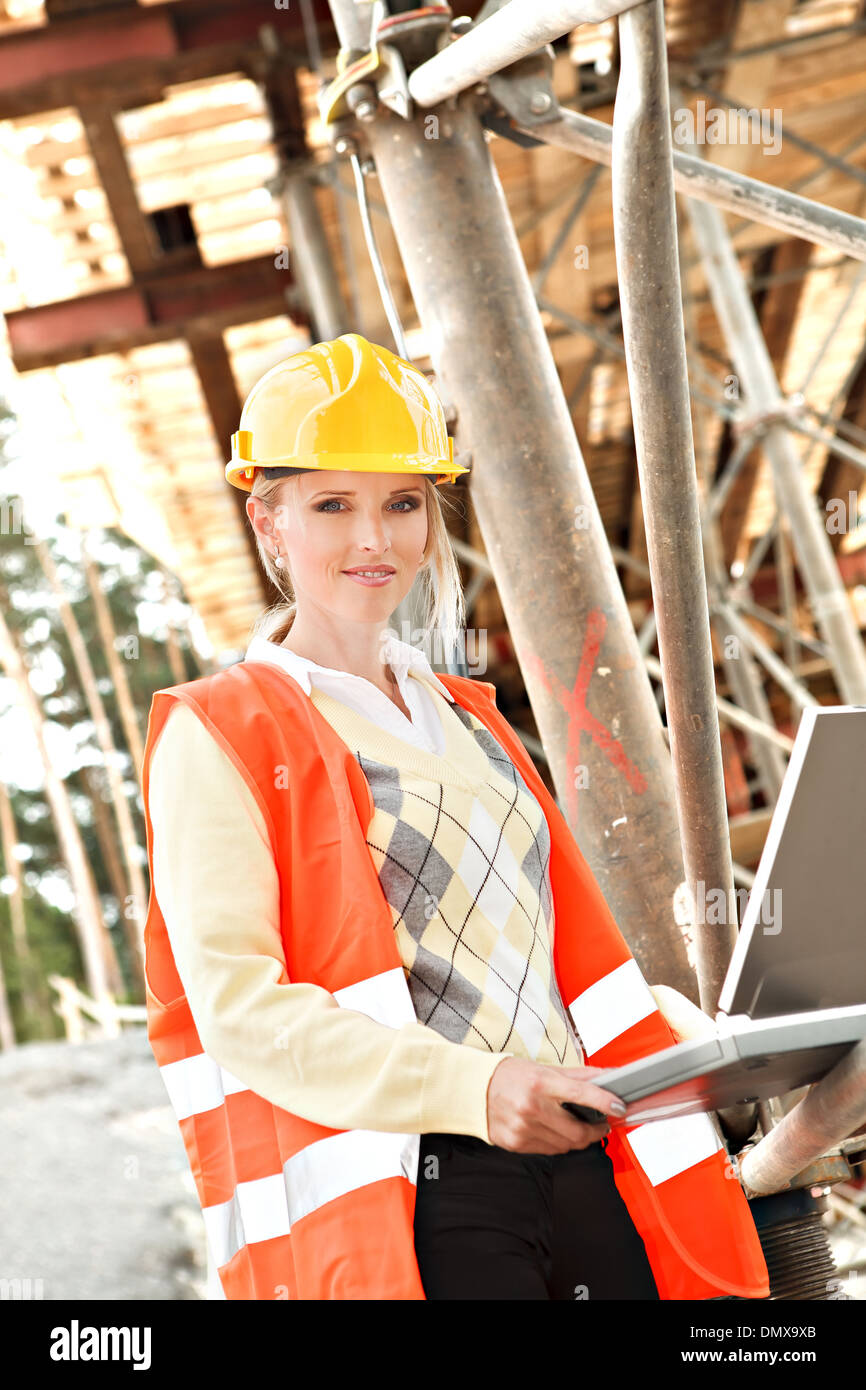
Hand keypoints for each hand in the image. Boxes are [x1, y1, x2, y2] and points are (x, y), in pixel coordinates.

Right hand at [486, 1057, 626, 1155]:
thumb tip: (610, 1075)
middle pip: (577, 1131)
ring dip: (577, 1139)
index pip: (581, 1093)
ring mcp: (522, 1129)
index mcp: (540, 1083)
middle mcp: (531, 1107)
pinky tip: (553, 1131)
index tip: (620, 1107)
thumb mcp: (544, 1069)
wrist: (474, 1090)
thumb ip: (579, 1076)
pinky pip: (548, 1151)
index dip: (605, 1102)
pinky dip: (557, 1143)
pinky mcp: (515, 1144)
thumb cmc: (511, 1076)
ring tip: (576, 1127)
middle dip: (596, 1131)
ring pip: (565, 1145)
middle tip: (602, 1125)